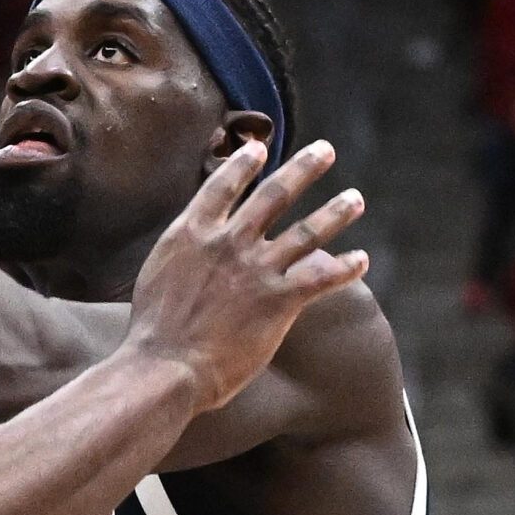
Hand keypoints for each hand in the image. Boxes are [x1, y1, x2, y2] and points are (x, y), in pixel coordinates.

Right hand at [125, 139, 365, 414]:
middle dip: (304, 169)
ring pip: (308, 231)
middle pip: (275, 194)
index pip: (223, 185)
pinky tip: (362, 260)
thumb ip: (181, 253)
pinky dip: (346, 267)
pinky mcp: (279, 300)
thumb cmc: (152, 331)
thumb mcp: (156, 274)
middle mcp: (229, 241)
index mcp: (192, 233)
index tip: (258, 148)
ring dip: (336, 211)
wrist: (165, 366)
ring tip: (355, 198)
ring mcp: (256, 269)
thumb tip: (192, 245)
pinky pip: (322, 277)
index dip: (243, 164)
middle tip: (325, 150)